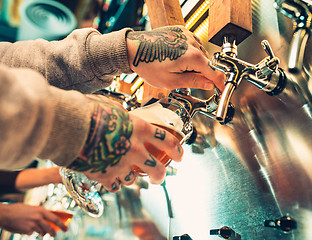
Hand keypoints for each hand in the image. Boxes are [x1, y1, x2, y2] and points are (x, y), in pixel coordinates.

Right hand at [0, 203, 66, 236]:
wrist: (6, 214)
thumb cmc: (18, 210)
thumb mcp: (33, 208)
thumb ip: (40, 213)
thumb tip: (48, 218)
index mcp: (41, 210)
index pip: (55, 219)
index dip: (62, 224)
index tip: (66, 228)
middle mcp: (39, 217)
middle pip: (50, 228)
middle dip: (53, 233)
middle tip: (55, 234)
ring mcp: (33, 225)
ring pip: (41, 232)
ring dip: (41, 232)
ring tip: (37, 230)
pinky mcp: (27, 231)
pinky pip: (32, 233)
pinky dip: (30, 232)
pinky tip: (25, 227)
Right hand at [68, 95, 182, 191]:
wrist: (68, 125)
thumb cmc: (88, 112)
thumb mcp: (113, 108)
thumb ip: (124, 117)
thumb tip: (124, 117)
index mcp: (140, 129)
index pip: (168, 142)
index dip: (178, 151)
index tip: (180, 157)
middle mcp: (135, 148)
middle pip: (157, 169)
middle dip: (160, 175)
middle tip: (158, 177)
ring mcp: (121, 164)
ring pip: (135, 179)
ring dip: (132, 177)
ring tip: (125, 172)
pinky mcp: (106, 176)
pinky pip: (116, 186)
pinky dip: (114, 183)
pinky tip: (110, 178)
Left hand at [126, 25, 224, 90]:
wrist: (132, 50)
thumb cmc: (148, 65)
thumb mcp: (172, 81)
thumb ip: (194, 82)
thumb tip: (209, 85)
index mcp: (192, 57)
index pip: (214, 72)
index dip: (220, 83)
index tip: (223, 89)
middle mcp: (192, 43)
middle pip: (208, 62)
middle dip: (204, 73)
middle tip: (192, 82)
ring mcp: (187, 35)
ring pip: (200, 53)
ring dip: (196, 63)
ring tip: (178, 68)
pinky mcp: (181, 31)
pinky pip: (192, 44)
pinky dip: (190, 53)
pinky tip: (177, 58)